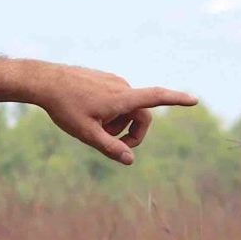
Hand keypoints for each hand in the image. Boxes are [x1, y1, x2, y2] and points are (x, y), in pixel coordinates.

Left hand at [33, 66, 197, 165]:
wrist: (45, 81)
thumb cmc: (65, 108)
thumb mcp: (86, 134)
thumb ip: (110, 148)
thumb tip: (131, 160)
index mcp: (121, 98)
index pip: (156, 97)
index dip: (176, 100)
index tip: (194, 100)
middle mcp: (122, 86)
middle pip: (141, 115)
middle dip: (131, 133)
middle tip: (110, 145)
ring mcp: (114, 81)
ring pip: (128, 109)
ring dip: (118, 123)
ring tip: (94, 125)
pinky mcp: (106, 79)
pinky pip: (118, 100)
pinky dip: (111, 112)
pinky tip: (88, 113)